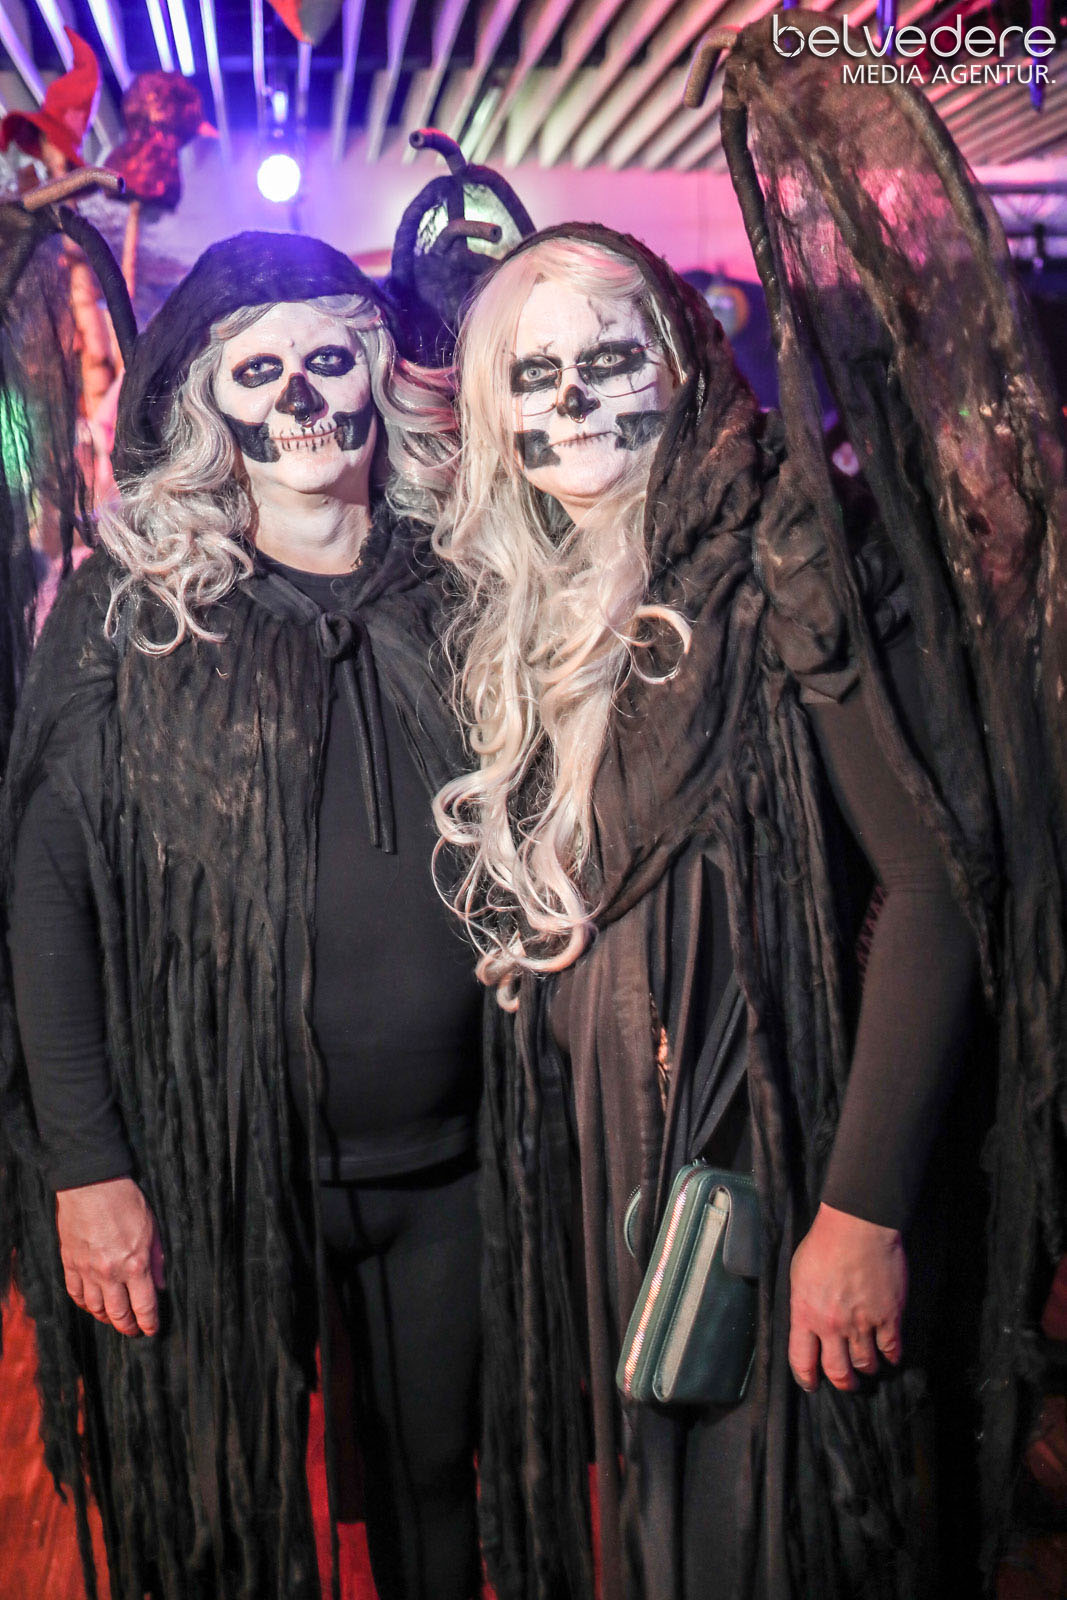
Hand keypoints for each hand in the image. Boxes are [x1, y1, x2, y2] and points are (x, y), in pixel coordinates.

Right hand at [55, 1176, 164, 1336]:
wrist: (92, 1184)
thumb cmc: (126, 1201)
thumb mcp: (152, 1228)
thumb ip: (157, 1260)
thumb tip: (162, 1285)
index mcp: (135, 1265)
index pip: (144, 1306)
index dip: (149, 1323)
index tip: (152, 1330)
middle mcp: (111, 1273)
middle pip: (119, 1314)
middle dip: (128, 1327)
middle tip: (134, 1330)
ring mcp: (87, 1271)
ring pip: (96, 1308)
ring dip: (107, 1318)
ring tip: (115, 1319)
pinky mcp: (70, 1263)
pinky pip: (76, 1294)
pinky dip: (84, 1304)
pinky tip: (92, 1305)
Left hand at [788, 1202, 905, 1391]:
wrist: (858, 1227)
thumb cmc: (824, 1243)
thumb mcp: (799, 1273)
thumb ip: (803, 1302)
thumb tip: (806, 1319)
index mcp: (806, 1314)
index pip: (801, 1361)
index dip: (806, 1379)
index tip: (811, 1385)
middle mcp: (833, 1326)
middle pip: (838, 1372)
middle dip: (842, 1383)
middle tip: (846, 1383)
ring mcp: (862, 1324)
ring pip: (865, 1363)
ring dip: (866, 1368)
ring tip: (868, 1367)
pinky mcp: (889, 1317)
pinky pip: (892, 1348)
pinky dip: (891, 1356)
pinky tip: (890, 1355)